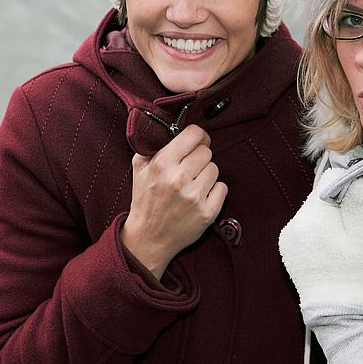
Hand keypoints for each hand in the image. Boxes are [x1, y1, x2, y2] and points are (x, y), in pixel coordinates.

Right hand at [122, 125, 227, 278]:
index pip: (194, 134)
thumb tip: (168, 125)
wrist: (149, 238)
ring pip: (215, 169)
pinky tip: (200, 196)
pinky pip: (222, 188)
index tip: (196, 142)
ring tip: (193, 184)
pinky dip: (214, 191)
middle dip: (199, 158)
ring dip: (206, 175)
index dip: (198, 136)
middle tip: (190, 168)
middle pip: (206, 151)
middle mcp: (179, 179)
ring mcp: (195, 197)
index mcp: (162, 164)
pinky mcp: (207, 212)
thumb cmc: (145, 199)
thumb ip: (152, 144)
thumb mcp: (139, 168)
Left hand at [279, 168, 362, 312]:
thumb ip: (361, 203)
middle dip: (337, 206)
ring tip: (339, 242)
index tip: (358, 204)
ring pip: (311, 212)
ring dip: (326, 219)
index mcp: (314, 217)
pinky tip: (327, 249)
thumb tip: (358, 179)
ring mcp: (287, 235)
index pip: (329, 180)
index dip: (348, 186)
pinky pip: (303, 227)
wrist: (335, 309)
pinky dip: (316, 232)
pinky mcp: (286, 246)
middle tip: (351, 228)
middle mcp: (294, 223)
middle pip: (319, 196)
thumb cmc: (353, 274)